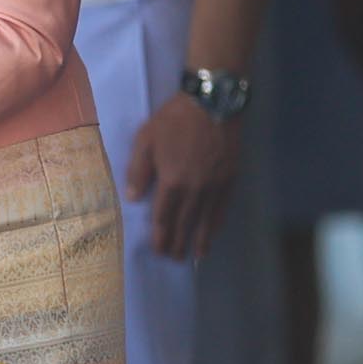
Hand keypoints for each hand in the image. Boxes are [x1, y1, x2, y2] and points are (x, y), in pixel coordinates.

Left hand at [125, 93, 240, 259]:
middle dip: (177, 243)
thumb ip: (138, 170)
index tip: (157, 250)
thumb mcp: (145, 140)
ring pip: (205, 220)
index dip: (160, 235)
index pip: (163, 216)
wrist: (212, 104)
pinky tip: (213, 233)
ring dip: (199, 241)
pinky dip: (216, 224)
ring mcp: (215, 186)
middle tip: (172, 259)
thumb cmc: (173, 120)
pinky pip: (222, 209)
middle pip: (184, 223)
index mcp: (172, 181)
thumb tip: (133, 198)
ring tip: (193, 256)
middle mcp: (195, 190)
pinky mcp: (230, 179)